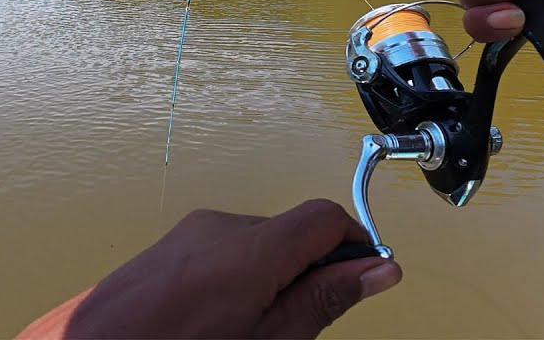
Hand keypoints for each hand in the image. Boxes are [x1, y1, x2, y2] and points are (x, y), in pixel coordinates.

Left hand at [16, 199, 401, 338]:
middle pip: (292, 230)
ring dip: (273, 279)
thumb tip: (374, 270)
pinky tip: (223, 322)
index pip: (325, 216)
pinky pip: (225, 249)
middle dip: (311, 271)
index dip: (354, 246)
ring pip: (259, 243)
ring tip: (251, 331)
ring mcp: (188, 234)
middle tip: (299, 326)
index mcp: (247, 252)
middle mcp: (216, 229)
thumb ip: (320, 303)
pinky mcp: (169, 245)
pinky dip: (241, 279)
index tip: (363, 278)